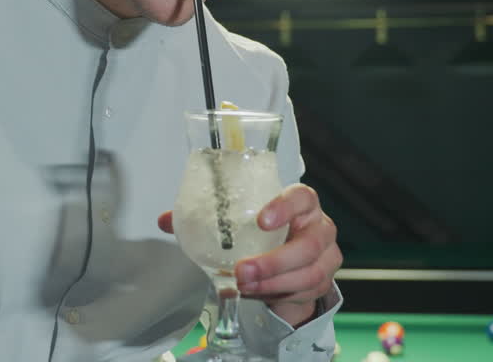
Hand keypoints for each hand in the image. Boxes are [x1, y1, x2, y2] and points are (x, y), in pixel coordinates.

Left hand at [156, 183, 340, 327]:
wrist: (292, 261)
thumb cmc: (267, 234)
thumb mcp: (243, 222)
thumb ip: (206, 218)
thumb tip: (166, 219)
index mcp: (301, 204)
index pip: (302, 198)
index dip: (285, 207)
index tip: (262, 220)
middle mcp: (319, 228)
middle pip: (307, 245)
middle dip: (273, 262)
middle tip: (241, 271)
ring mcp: (325, 257)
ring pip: (307, 273)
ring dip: (272, 283)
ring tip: (243, 286)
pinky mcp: (322, 282)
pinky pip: (302, 292)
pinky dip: (275, 295)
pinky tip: (254, 294)